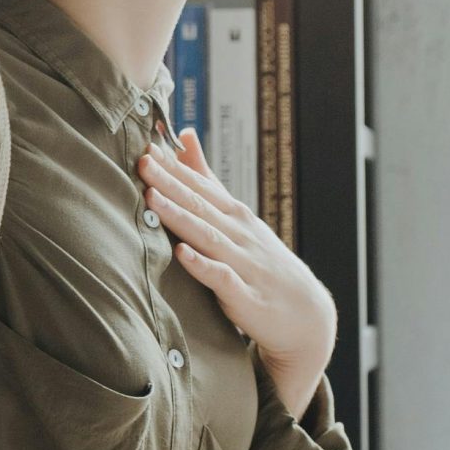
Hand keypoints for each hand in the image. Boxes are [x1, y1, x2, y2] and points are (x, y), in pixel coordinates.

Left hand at [139, 127, 334, 417]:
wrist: (305, 313)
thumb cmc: (262, 261)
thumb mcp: (237, 216)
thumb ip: (207, 179)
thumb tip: (185, 135)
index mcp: (235, 215)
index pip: (201, 187)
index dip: (173, 168)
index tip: (146, 148)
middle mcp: (239, 234)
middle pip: (200, 206)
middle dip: (170, 184)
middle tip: (143, 163)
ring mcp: (243, 264)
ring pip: (207, 236)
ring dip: (179, 217)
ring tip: (152, 199)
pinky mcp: (245, 296)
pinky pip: (222, 278)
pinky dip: (203, 265)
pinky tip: (182, 254)